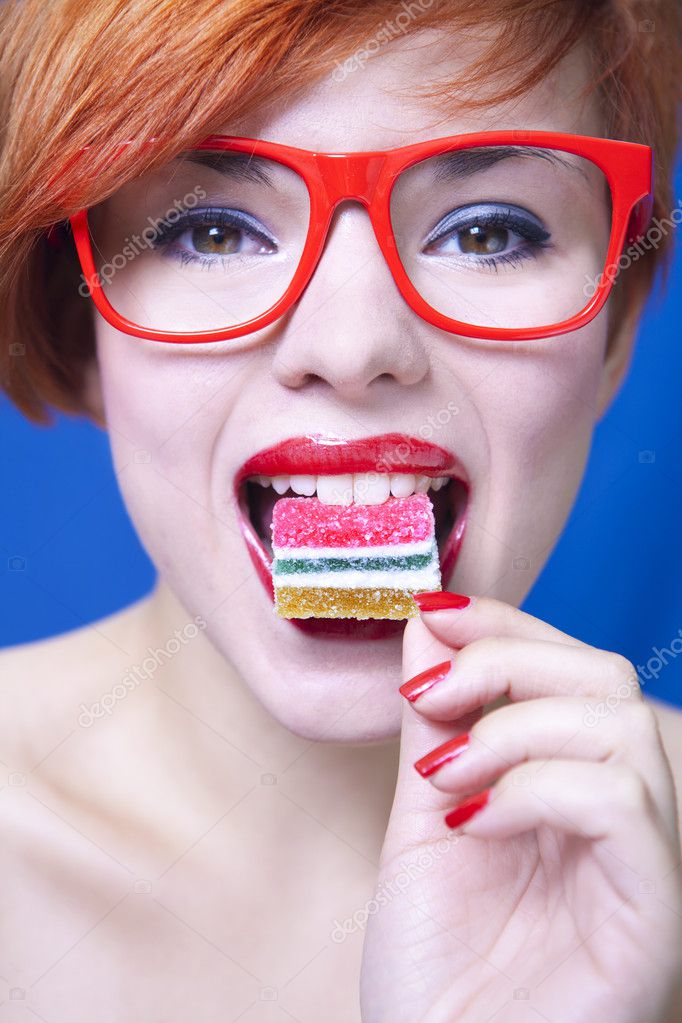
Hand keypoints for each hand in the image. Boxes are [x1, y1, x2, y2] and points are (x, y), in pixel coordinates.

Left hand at [360, 595, 681, 1022]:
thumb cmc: (435, 970)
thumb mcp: (421, 816)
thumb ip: (434, 722)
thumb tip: (428, 622)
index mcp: (568, 785)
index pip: (567, 666)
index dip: (505, 622)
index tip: (433, 611)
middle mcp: (617, 815)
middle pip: (605, 678)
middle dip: (508, 660)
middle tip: (429, 694)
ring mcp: (640, 863)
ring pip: (621, 728)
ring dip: (515, 727)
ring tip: (447, 776)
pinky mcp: (651, 912)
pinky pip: (624, 804)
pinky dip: (537, 787)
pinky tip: (475, 821)